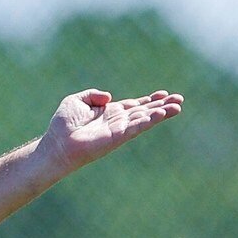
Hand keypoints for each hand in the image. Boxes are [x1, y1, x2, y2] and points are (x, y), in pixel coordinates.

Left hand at [39, 88, 184, 176]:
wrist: (57, 144)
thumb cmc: (63, 125)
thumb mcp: (77, 101)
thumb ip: (93, 95)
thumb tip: (110, 97)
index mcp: (109, 113)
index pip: (134, 105)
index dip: (149, 100)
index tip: (164, 94)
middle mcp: (117, 122)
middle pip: (144, 112)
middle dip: (162, 106)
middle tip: (180, 100)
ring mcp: (119, 130)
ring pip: (144, 119)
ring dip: (162, 113)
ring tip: (178, 107)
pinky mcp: (117, 138)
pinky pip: (136, 127)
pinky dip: (149, 121)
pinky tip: (160, 114)